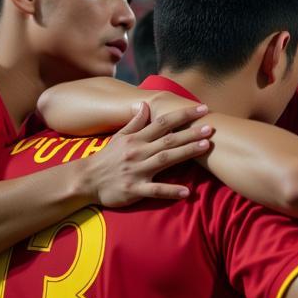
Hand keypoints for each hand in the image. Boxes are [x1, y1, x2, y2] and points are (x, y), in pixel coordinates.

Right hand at [78, 102, 212, 207]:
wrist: (85, 180)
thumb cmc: (106, 158)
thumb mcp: (119, 137)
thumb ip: (135, 122)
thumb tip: (146, 105)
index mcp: (136, 138)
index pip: (163, 123)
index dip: (182, 115)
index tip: (201, 109)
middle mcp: (138, 152)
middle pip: (168, 140)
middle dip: (190, 133)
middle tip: (211, 127)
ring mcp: (137, 171)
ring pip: (165, 160)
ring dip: (186, 153)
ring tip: (205, 147)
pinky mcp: (135, 189)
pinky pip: (155, 190)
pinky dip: (170, 191)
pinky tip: (186, 192)